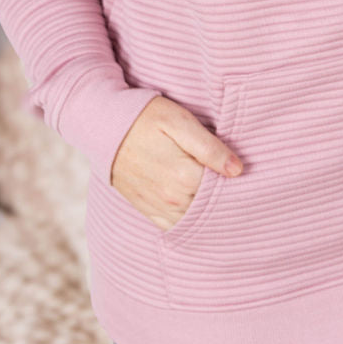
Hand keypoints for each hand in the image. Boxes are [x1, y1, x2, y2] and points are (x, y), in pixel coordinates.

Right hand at [109, 95, 243, 231]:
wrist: (104, 127)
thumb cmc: (145, 118)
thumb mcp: (180, 121)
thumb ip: (210, 147)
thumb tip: (238, 170)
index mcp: (184, 176)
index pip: (223, 188)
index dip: (234, 179)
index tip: (238, 169)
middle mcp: (172, 199)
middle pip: (211, 206)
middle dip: (221, 195)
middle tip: (228, 178)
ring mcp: (158, 207)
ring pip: (194, 220)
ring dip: (205, 209)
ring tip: (212, 190)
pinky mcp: (147, 210)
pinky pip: (174, 226)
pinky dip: (187, 220)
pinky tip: (194, 205)